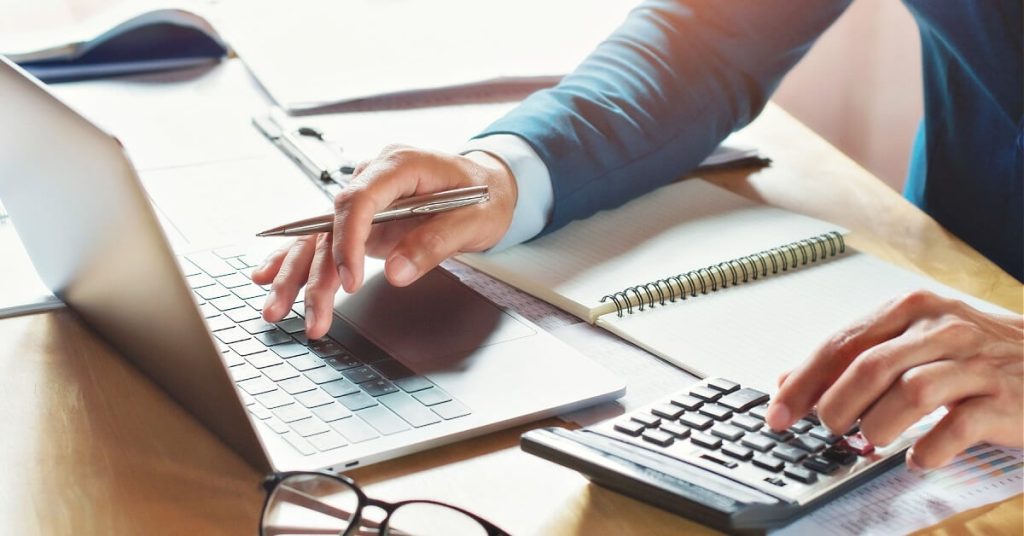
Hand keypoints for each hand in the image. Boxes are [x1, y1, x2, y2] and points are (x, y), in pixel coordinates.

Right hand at [250, 144, 517, 338]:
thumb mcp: (474, 220)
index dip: (348, 241)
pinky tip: (268, 277)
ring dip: (297, 275)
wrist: (490, 185)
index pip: (358, 199)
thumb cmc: (485, 196)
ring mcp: (365, 198)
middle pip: (330, 224)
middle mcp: (374, 177)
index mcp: (400, 165)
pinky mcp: (362, 219)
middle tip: (310, 314)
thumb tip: (395, 273)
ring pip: (320, 236)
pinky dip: (297, 259)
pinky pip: (323, 238)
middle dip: (314, 272)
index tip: (349, 280)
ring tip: (276, 310)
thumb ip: (433, 244)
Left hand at [766, 289, 1022, 469]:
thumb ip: (853, 357)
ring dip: (880, 425)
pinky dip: (930, 449)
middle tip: (829, 430)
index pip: (841, 344)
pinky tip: (919, 458)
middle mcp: (940, 329)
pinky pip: (958, 426)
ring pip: (911, 393)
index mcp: (910, 310)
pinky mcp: (1004, 399)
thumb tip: (789, 381)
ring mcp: (974, 363)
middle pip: (870, 366)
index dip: (803, 382)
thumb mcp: (913, 339)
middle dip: (837, 405)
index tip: (778, 413)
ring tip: (872, 441)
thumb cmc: (975, 353)